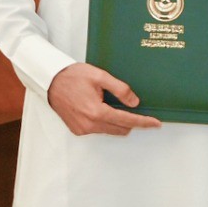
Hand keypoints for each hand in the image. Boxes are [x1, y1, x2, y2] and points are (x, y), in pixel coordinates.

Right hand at [47, 63, 161, 135]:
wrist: (51, 81)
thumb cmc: (74, 76)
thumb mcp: (100, 77)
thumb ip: (120, 89)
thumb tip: (134, 102)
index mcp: (97, 112)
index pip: (127, 121)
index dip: (143, 122)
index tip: (156, 124)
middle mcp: (89, 124)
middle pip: (121, 129)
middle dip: (131, 121)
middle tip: (133, 107)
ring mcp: (83, 129)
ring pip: (110, 130)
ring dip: (117, 121)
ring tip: (110, 103)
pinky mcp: (78, 130)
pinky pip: (99, 130)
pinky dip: (105, 122)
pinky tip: (100, 108)